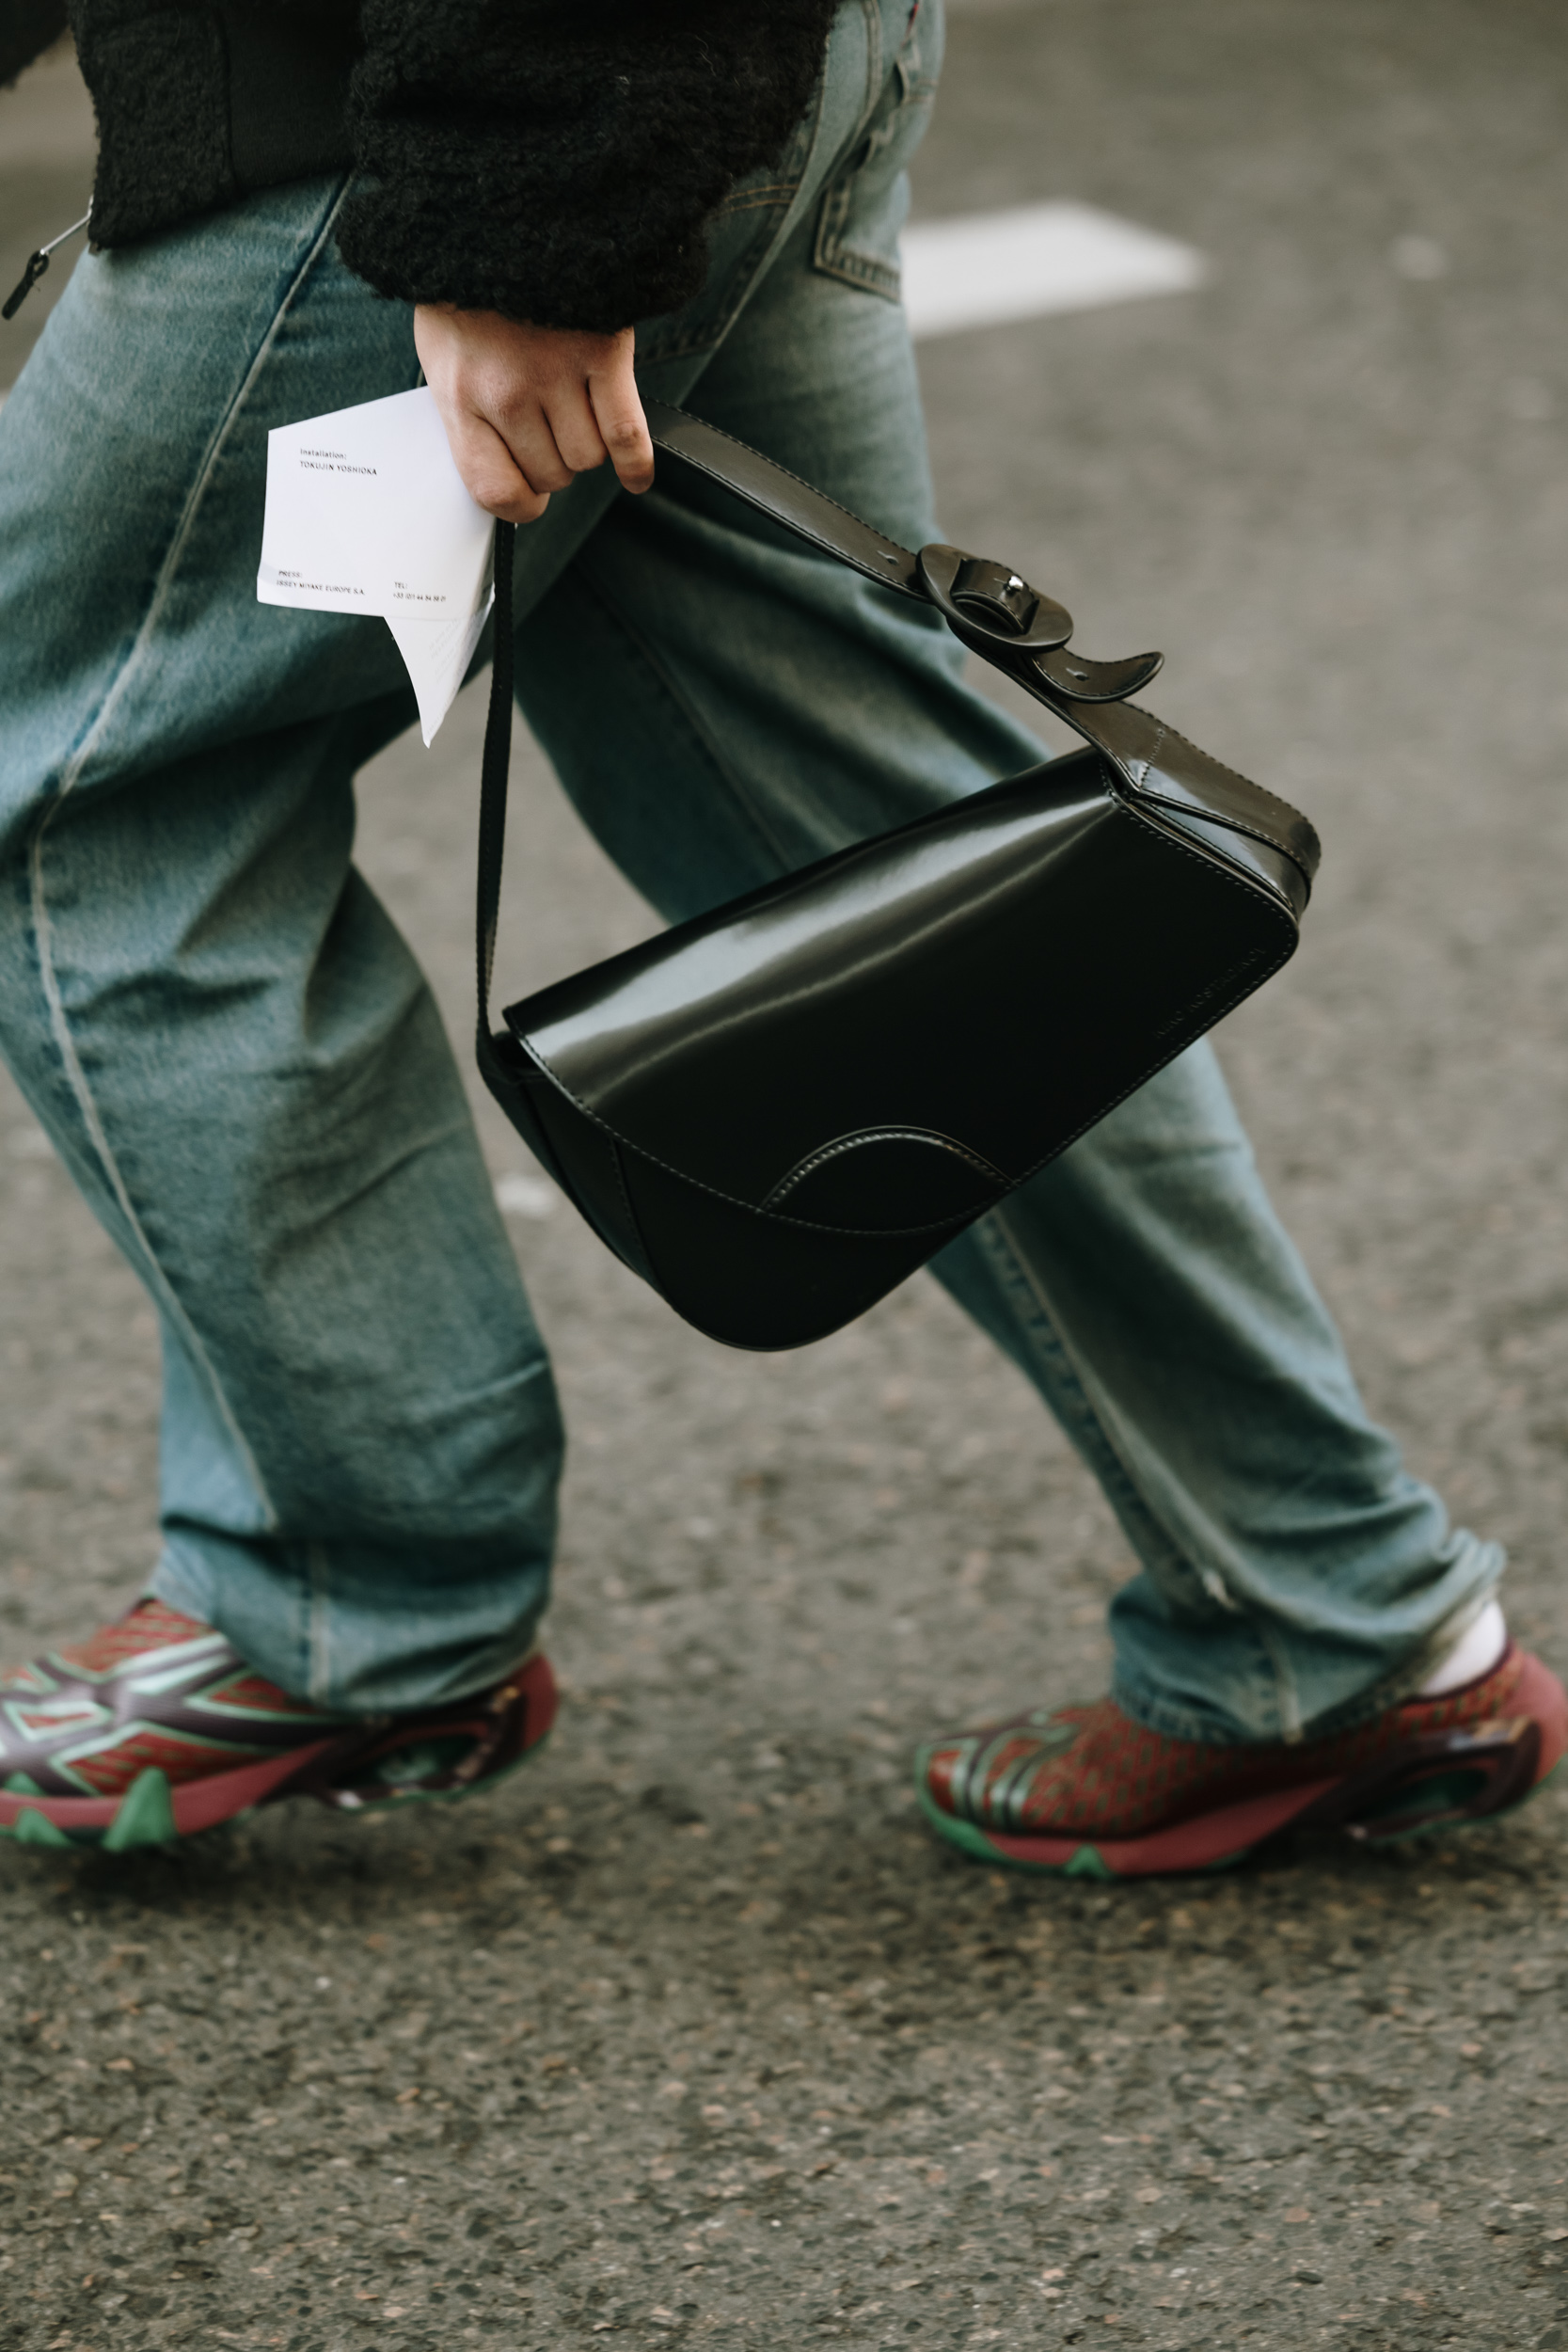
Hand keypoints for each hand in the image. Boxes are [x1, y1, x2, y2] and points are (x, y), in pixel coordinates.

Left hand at [413, 305, 654, 525]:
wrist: (505, 205)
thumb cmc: (469, 284)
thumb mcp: (441, 349)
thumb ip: (464, 408)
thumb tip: (497, 468)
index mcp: (460, 394)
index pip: (494, 489)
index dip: (518, 503)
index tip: (528, 497)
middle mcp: (507, 392)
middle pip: (551, 473)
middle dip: (555, 462)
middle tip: (552, 431)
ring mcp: (557, 373)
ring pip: (588, 458)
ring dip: (588, 448)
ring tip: (578, 416)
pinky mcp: (602, 353)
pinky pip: (626, 435)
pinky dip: (636, 463)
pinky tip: (635, 475)